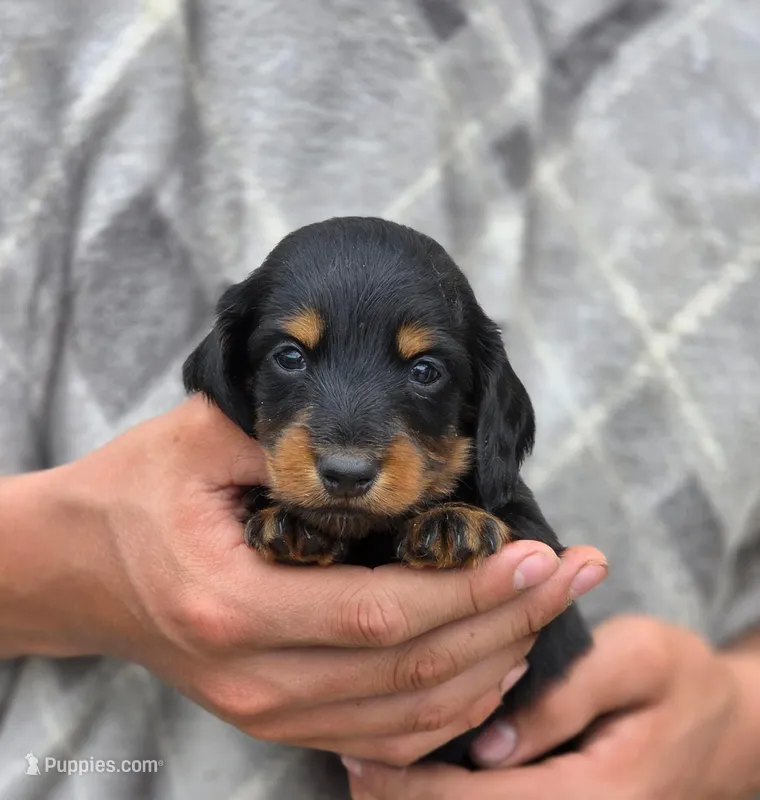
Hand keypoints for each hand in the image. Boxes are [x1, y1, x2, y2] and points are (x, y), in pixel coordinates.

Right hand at [0, 396, 606, 763]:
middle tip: (575, 575)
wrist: (78, 566)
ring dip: (492, 667)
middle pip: (412, 671)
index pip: (383, 613)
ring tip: (548, 614)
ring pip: (408, 715)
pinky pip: (380, 736)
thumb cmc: (135, 493)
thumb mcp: (202, 441)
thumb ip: (294, 442)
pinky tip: (491, 670)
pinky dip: (448, 711)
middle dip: (508, 622)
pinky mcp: (273, 715)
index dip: (473, 589)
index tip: (541, 552)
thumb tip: (390, 452)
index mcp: (233, 605)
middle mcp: (253, 677)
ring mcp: (263, 710)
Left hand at [345, 616, 759, 798]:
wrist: (733, 732)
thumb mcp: (638, 661)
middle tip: (350, 758)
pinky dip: (458, 793)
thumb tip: (490, 743)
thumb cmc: (682, 684)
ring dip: (425, 798)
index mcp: (595, 797)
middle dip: (407, 798)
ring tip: (370, 761)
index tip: (361, 761)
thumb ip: (565, 696)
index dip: (417, 789)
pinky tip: (424, 765)